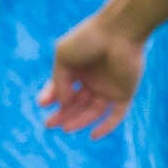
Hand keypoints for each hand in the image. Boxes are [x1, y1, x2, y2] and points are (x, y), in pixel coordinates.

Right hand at [39, 12, 146, 138]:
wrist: (120, 31)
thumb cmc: (89, 39)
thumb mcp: (63, 57)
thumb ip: (59, 82)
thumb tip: (62, 104)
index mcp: (78, 67)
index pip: (62, 88)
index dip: (51, 97)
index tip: (42, 103)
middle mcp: (93, 79)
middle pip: (76, 103)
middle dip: (63, 114)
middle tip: (49, 125)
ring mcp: (109, 87)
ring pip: (93, 111)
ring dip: (79, 121)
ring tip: (66, 128)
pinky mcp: (124, 93)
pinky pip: (116, 115)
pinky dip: (106, 127)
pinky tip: (93, 136)